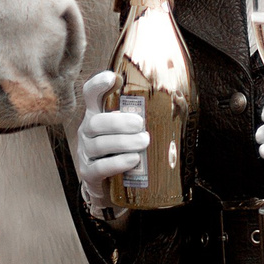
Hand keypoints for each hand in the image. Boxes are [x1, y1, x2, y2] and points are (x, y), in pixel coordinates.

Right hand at [74, 70, 147, 202]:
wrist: (111, 186)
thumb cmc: (124, 151)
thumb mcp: (128, 131)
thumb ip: (141, 117)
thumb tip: (178, 101)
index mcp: (97, 114)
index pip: (91, 94)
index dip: (98, 84)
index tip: (113, 78)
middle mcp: (87, 131)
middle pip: (96, 122)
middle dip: (119, 122)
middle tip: (140, 124)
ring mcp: (85, 153)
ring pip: (99, 144)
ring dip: (123, 142)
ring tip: (144, 142)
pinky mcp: (88, 173)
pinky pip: (100, 167)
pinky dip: (117, 163)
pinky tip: (133, 160)